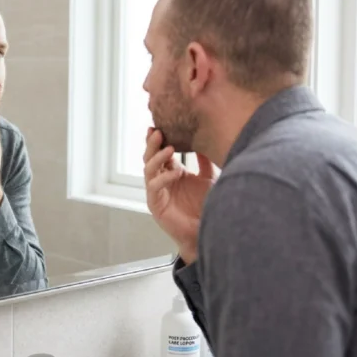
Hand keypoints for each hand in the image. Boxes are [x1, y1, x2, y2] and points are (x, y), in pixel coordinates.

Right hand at [143, 127, 215, 264]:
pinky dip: (163, 178)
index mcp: (172, 173)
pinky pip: (154, 187)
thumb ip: (204, 161)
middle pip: (150, 157)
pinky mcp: (155, 205)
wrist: (205, 230)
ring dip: (156, 158)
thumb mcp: (208, 178)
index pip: (161, 152)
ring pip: (148, 170)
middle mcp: (162, 180)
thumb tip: (206, 140)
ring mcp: (157, 192)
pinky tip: (176, 173)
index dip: (159, 140)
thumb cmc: (205, 207)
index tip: (160, 126)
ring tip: (168, 148)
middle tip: (157, 131)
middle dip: (152, 144)